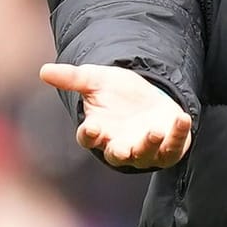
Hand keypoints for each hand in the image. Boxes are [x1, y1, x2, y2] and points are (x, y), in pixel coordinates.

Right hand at [39, 63, 193, 168]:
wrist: (148, 95)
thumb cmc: (117, 92)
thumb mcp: (97, 80)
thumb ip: (73, 78)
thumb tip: (43, 70)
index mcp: (98, 132)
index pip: (89, 139)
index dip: (90, 135)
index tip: (93, 127)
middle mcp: (120, 145)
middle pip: (116, 155)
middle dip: (119, 153)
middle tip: (121, 150)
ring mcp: (145, 149)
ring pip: (145, 155)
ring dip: (150, 145)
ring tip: (155, 131)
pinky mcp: (168, 147)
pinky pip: (174, 147)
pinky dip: (179, 135)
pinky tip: (183, 118)